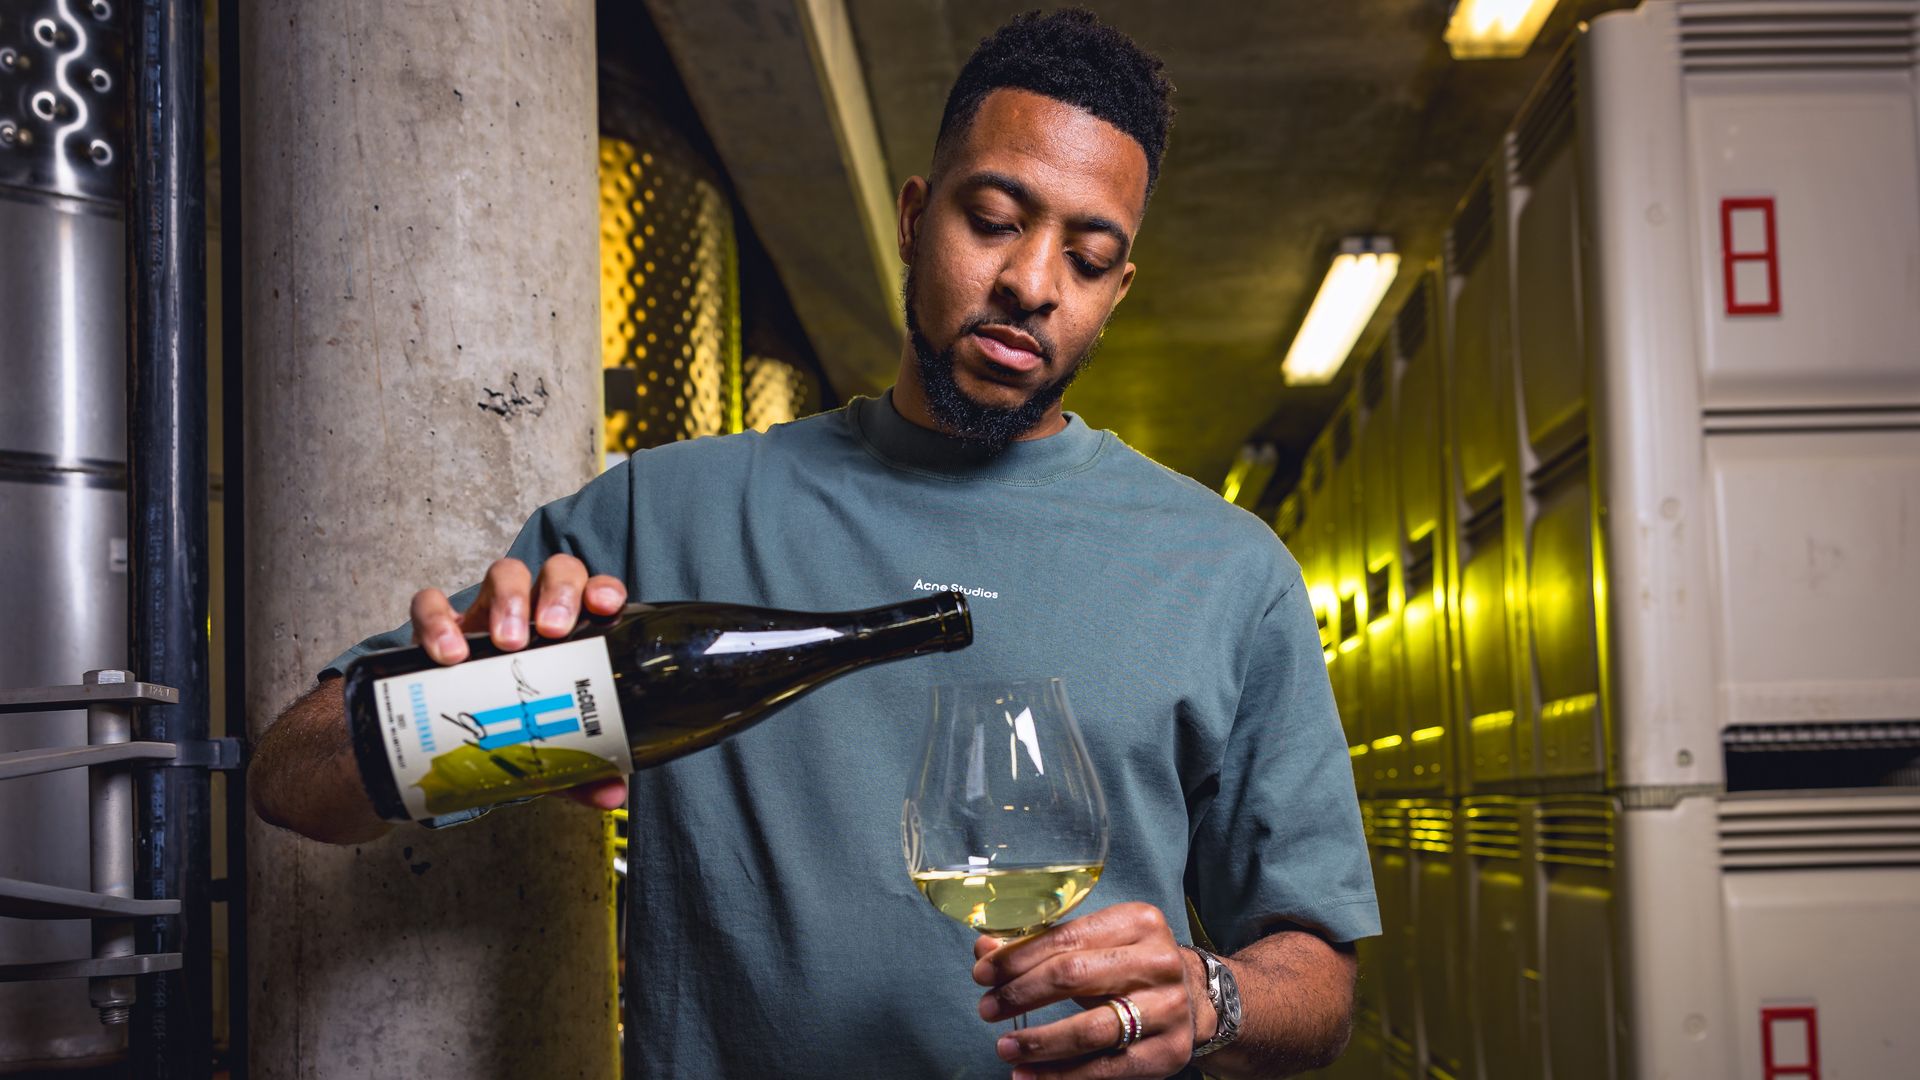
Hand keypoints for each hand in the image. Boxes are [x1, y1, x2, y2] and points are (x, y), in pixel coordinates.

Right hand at [408, 554, 629, 810]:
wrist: (442, 737)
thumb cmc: (510, 723)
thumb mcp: (547, 747)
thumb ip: (580, 769)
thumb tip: (610, 794)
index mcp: (571, 632)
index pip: (594, 592)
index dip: (602, 588)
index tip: (606, 605)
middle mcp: (533, 613)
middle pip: (555, 572)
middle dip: (559, 592)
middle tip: (553, 631)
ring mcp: (485, 614)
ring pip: (504, 574)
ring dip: (509, 600)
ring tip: (507, 643)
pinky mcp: (436, 627)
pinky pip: (431, 603)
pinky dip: (439, 621)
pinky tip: (449, 654)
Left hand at [971, 902, 1209, 1077]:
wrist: (1196, 999)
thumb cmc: (1130, 966)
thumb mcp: (1095, 944)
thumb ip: (1041, 945)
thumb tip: (983, 950)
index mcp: (1138, 922)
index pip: (1066, 937)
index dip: (1018, 957)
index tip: (982, 973)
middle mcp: (1158, 961)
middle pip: (1075, 978)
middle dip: (1022, 995)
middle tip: (987, 1009)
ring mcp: (1168, 1008)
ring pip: (1091, 1029)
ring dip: (1040, 1042)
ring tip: (1005, 1048)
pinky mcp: (1169, 1052)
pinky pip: (1106, 1068)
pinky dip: (1061, 1075)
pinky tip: (1029, 1075)